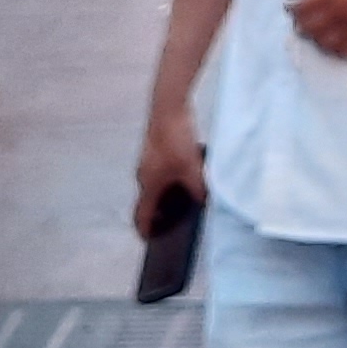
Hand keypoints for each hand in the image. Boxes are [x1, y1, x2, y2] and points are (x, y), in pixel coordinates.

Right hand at [136, 107, 208, 231]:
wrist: (168, 107)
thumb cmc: (176, 138)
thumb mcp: (192, 168)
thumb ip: (198, 189)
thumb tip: (204, 202)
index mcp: (149, 185)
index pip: (141, 215)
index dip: (145, 229)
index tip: (149, 240)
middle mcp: (143, 175)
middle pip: (148, 201)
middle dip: (159, 214)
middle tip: (173, 222)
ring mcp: (147, 161)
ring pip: (155, 185)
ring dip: (165, 195)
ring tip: (184, 199)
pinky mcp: (154, 149)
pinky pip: (159, 171)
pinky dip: (169, 179)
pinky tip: (186, 174)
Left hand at [286, 0, 346, 58]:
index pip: (296, 8)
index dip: (291, 6)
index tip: (294, 3)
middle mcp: (338, 8)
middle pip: (305, 28)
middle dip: (301, 23)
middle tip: (304, 17)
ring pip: (323, 44)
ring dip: (317, 38)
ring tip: (320, 29)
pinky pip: (346, 51)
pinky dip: (337, 49)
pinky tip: (337, 39)